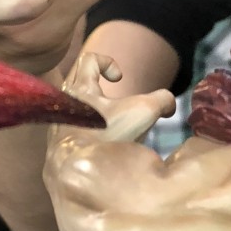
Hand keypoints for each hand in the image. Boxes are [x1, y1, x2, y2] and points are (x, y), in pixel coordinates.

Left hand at [60, 51, 175, 141]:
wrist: (80, 170)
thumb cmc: (108, 135)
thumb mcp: (144, 112)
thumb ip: (162, 101)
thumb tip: (171, 105)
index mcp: (80, 89)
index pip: (89, 59)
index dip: (108, 62)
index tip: (119, 80)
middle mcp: (65, 104)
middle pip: (79, 81)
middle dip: (100, 86)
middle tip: (117, 103)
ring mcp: (60, 124)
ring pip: (76, 108)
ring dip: (95, 112)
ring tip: (113, 126)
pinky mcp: (61, 145)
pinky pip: (73, 130)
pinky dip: (88, 133)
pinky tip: (103, 146)